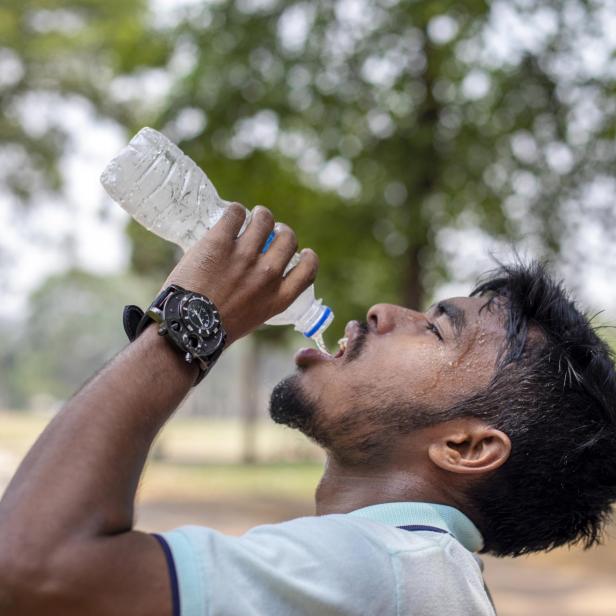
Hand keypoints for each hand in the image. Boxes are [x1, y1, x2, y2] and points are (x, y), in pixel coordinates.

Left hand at [163, 203, 318, 344]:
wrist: (185, 328)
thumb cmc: (213, 330)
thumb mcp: (250, 319)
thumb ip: (258, 300)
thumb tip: (252, 286)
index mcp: (277, 298)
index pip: (308, 269)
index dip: (307, 257)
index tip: (301, 253)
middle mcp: (267, 275)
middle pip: (288, 238)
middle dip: (281, 231)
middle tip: (268, 232)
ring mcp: (244, 256)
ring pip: (265, 219)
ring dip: (261, 215)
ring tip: (251, 217)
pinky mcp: (219, 242)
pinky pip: (236, 213)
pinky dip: (236, 211)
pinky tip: (232, 216)